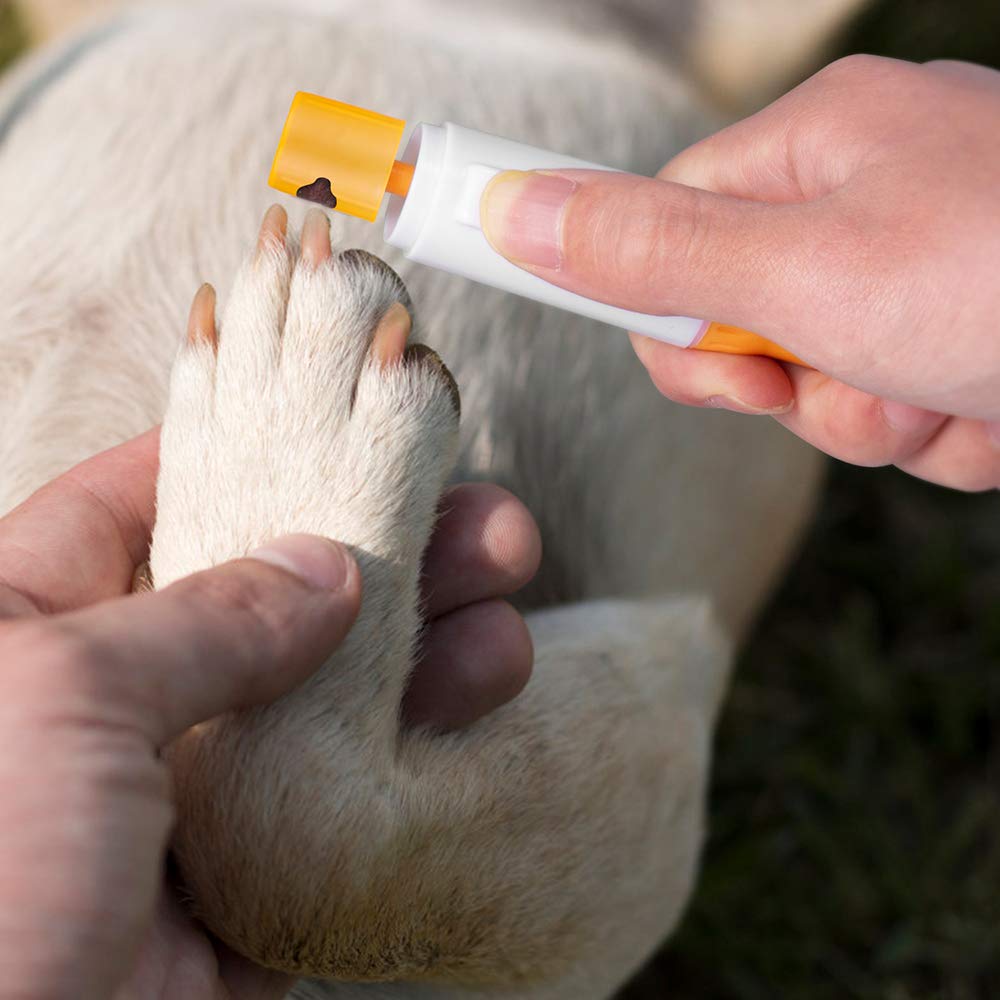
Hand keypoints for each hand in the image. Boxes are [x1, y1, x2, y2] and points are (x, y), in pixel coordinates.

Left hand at [0, 429, 539, 999]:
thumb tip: (322, 568)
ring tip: (505, 619)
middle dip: (386, 553)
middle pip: (275, 596)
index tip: (352, 425)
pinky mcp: (249, 885)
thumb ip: (204, 618)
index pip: (149, 499)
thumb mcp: (61, 696)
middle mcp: (116, 704)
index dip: (252, 451)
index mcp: (32, 629)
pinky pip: (351, 803)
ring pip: (331, 697)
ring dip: (428, 649)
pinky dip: (420, 754)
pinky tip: (477, 700)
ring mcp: (190, 795)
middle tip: (485, 524)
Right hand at [481, 56, 999, 489]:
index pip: (667, 226)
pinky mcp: (970, 344)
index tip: (671, 351)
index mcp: (818, 148)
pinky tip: (992, 412)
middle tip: (826, 373)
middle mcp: (870, 201)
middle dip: (784, 382)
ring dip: (870, 420)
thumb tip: (517, 209)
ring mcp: (924, 276)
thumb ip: (652, 254)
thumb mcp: (803, 270)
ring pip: (824, 386)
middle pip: (740, 321)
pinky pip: (902, 417)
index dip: (655, 305)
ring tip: (943, 393)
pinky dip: (937, 438)